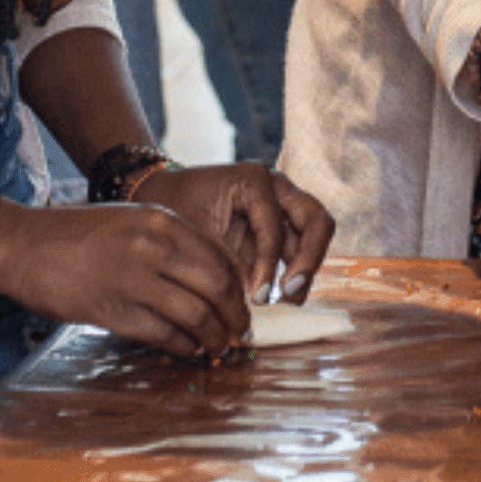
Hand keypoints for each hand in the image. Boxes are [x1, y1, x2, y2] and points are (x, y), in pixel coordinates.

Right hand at [0, 199, 251, 357]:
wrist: (23, 244)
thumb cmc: (81, 233)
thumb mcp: (137, 220)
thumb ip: (173, 242)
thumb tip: (212, 276)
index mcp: (165, 222)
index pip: (221, 257)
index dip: (240, 286)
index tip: (246, 303)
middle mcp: (155, 248)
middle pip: (216, 286)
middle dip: (235, 314)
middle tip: (240, 332)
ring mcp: (132, 280)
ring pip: (194, 315)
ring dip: (213, 337)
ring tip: (218, 348)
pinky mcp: (110, 311)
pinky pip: (161, 334)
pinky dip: (182, 346)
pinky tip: (188, 351)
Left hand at [136, 163, 333, 302]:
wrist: (164, 195)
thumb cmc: (175, 209)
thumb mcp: (194, 234)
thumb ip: (222, 261)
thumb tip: (245, 300)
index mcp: (254, 181)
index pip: (275, 225)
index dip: (269, 264)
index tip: (260, 297)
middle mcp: (278, 187)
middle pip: (316, 220)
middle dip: (309, 260)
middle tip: (290, 293)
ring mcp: (285, 203)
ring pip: (316, 233)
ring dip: (307, 268)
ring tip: (289, 300)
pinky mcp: (282, 222)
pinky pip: (300, 245)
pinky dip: (296, 269)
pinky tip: (283, 296)